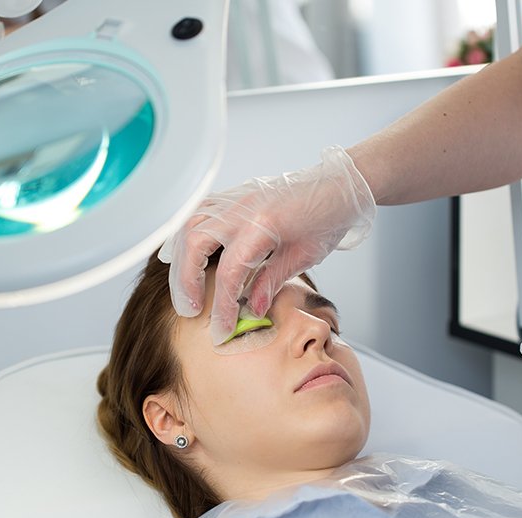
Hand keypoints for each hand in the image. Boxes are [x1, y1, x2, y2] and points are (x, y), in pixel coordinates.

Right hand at [158, 146, 375, 343]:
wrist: (340, 184)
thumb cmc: (328, 218)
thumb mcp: (304, 256)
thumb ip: (271, 281)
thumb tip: (250, 308)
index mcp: (263, 225)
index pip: (229, 273)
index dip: (222, 306)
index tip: (222, 329)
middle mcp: (243, 208)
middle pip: (195, 245)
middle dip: (187, 282)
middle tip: (191, 310)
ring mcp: (236, 198)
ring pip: (190, 225)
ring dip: (181, 258)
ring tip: (184, 288)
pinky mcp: (235, 195)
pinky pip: (199, 213)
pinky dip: (186, 235)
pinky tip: (182, 254)